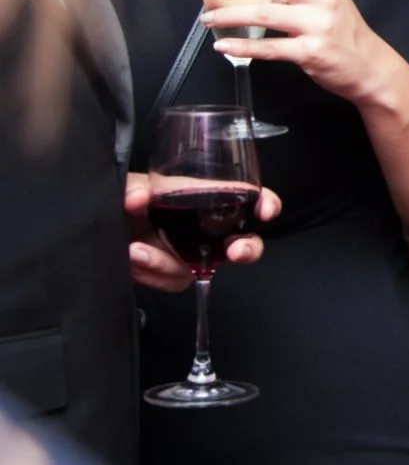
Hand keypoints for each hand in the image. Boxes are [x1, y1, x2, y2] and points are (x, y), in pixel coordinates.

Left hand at [126, 173, 280, 292]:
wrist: (88, 228)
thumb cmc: (112, 199)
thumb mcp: (122, 183)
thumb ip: (130, 186)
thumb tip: (138, 198)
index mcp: (196, 195)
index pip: (244, 196)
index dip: (264, 202)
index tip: (264, 211)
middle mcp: (197, 226)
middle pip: (241, 241)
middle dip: (246, 248)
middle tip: (235, 252)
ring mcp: (182, 253)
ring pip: (200, 268)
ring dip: (167, 263)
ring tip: (135, 251)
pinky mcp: (164, 273)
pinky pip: (172, 281)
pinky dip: (151, 273)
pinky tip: (131, 260)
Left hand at [200, 0, 401, 107]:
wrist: (371, 67)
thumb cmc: (342, 32)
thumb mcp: (324, 0)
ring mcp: (318, 24)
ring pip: (263, 14)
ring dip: (229, 15)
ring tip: (209, 19)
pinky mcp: (312, 52)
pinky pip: (269, 47)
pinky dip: (242, 46)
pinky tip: (224, 45)